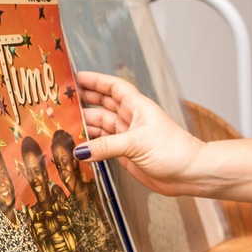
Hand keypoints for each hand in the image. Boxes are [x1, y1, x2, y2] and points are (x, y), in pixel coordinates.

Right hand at [75, 70, 206, 197]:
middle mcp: (130, 119)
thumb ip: (105, 146)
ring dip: (85, 126)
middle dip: (84, 101)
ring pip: (101, 127)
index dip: (95, 80)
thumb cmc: (172, 150)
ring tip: (63, 124)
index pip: (112, 87)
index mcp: (136, 107)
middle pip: (102, 105)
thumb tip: (80, 151)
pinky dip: (90, 147)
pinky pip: (103, 147)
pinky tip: (77, 148)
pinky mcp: (126, 154)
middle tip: (62, 100)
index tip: (76, 77)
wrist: (189, 174)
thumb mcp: (136, 143)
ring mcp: (127, 137)